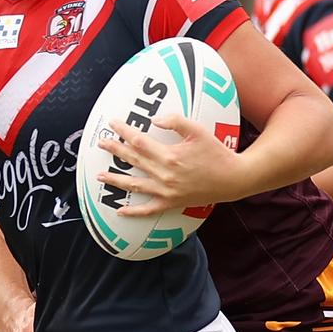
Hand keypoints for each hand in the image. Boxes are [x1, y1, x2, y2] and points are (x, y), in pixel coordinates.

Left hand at [96, 113, 243, 215]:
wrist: (234, 180)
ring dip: (115, 180)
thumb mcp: (198, 131)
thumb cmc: (217, 153)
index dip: (124, 131)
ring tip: (99, 176)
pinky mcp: (171, 203)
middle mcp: (164, 175)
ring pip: (134, 186)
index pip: (139, 141)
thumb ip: (176, 122)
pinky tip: (119, 211)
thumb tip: (154, 119)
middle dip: (115, 150)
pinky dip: (133, 212)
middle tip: (101, 143)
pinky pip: (148, 210)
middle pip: (133, 160)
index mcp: (169, 156)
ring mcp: (166, 192)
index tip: (113, 124)